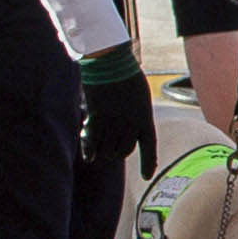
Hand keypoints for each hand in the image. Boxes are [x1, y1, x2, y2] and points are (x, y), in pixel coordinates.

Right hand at [76, 45, 152, 169]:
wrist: (110, 61)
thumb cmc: (125, 73)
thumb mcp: (138, 94)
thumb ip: (135, 113)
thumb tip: (128, 131)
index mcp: (145, 118)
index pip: (149, 147)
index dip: (148, 163)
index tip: (146, 176)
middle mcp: (131, 125)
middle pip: (123, 151)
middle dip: (117, 152)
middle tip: (111, 148)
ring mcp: (113, 123)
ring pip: (107, 150)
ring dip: (102, 151)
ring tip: (98, 149)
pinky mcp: (96, 120)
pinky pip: (92, 143)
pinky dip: (89, 151)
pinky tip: (88, 157)